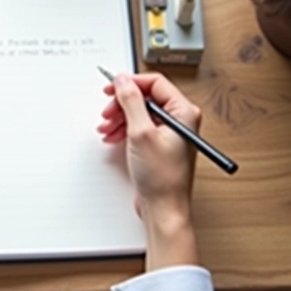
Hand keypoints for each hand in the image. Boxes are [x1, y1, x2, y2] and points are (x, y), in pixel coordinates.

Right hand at [97, 73, 200, 270]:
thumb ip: (131, 102)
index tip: (111, 87)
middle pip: (145, 97)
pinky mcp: (158, 144)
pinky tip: (112, 136)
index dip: (130, 83)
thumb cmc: (163, 178)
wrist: (164, 209)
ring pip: (139, 112)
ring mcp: (169, 132)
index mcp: (183, 112)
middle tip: (107, 112)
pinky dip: (123, 129)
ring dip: (119, 117)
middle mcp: (179, 120)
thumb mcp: (141, 133)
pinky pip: (138, 127)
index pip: (155, 83)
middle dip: (122, 103)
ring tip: (106, 128)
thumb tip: (123, 80)